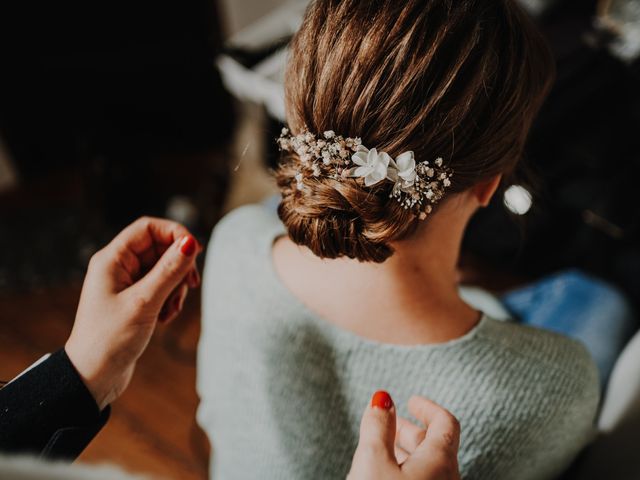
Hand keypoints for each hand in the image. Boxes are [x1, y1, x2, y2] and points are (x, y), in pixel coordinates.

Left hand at [65, 217, 202, 409]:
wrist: (93, 376)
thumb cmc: (109, 339)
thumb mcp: (145, 302)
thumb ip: (169, 270)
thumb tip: (191, 242)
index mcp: (112, 260)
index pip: (149, 228)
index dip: (175, 234)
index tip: (195, 252)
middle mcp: (118, 267)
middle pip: (160, 248)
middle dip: (178, 266)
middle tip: (190, 286)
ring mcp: (126, 284)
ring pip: (164, 269)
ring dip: (176, 287)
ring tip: (171, 310)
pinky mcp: (134, 300)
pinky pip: (161, 287)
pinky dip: (170, 299)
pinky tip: (166, 318)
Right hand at [348, 391, 460, 479]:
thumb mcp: (373, 459)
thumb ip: (378, 426)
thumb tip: (381, 399)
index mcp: (440, 460)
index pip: (445, 422)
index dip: (427, 407)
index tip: (412, 400)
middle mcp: (447, 479)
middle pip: (436, 445)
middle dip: (410, 429)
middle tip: (392, 421)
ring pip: (428, 466)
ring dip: (407, 452)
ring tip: (384, 448)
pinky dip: (407, 470)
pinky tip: (386, 474)